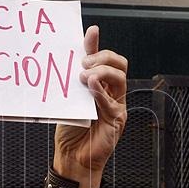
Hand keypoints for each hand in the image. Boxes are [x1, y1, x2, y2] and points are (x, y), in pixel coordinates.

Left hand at [53, 26, 127, 187]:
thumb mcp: (68, 99)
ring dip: (102, 72)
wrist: (72, 156)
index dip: (98, 44)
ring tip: (85, 76)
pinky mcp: (117, 120)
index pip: (105, 59)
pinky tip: (91, 88)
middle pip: (119, 64)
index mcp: (100, 85)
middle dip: (103, 57)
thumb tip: (69, 58)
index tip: (91, 31)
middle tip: (84, 63)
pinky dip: (102, 93)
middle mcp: (111, 92)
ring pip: (120, 78)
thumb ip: (71, 80)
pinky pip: (113, 102)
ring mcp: (117, 105)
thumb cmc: (70, 129)